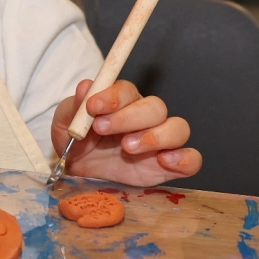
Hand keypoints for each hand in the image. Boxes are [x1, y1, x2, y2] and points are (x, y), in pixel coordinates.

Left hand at [53, 79, 201, 185]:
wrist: (79, 171)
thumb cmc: (75, 140)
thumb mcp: (66, 122)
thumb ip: (75, 106)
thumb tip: (85, 86)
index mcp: (122, 102)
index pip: (127, 90)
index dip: (112, 96)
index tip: (92, 106)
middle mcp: (146, 118)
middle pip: (155, 107)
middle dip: (129, 117)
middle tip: (102, 129)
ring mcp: (161, 141)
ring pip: (178, 128)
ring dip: (155, 136)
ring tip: (127, 147)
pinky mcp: (169, 166)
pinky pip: (192, 159)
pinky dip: (185, 158)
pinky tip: (165, 161)